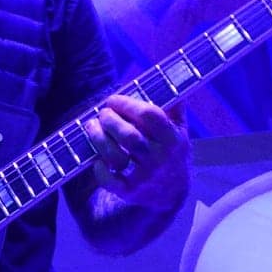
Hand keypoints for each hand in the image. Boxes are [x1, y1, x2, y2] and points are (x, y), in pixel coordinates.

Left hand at [83, 94, 190, 212]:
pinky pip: (110, 182)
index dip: (128, 104)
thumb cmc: (172, 153)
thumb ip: (174, 106)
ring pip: (117, 156)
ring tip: (91, 127)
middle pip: (129, 136)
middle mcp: (160, 158)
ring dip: (99, 139)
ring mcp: (145, 176)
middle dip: (110, 120)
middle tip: (102, 113)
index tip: (114, 99)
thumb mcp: (180, 130)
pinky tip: (97, 160)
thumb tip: (168, 78)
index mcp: (173, 139)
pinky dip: (100, 171)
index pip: (150, 115)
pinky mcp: (131, 192)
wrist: (172, 193)